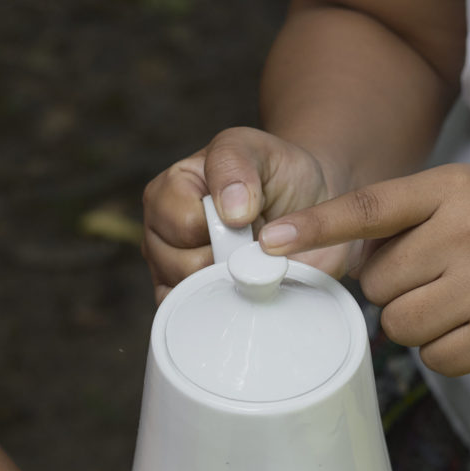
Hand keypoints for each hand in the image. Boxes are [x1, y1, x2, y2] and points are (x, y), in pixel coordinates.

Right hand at [141, 127, 352, 301]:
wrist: (307, 205)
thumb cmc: (277, 175)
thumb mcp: (258, 150)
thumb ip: (235, 165)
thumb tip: (231, 211)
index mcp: (170, 190)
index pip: (181, 223)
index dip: (218, 227)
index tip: (248, 217)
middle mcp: (162, 233)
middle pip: (181, 266)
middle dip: (226, 260)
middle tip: (252, 244)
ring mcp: (171, 271)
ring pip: (188, 297)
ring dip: (229, 286)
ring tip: (249, 263)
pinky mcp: (187, 303)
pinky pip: (192, 320)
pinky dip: (222, 312)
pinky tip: (242, 293)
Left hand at [259, 164, 469, 374]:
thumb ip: (409, 222)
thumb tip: (339, 266)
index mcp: (455, 187)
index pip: (371, 207)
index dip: (318, 228)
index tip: (269, 244)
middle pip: (379, 286)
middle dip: (401, 293)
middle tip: (447, 281)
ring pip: (401, 327)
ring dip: (422, 327)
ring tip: (467, 305)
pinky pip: (436, 359)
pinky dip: (451, 353)